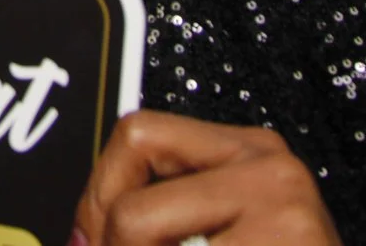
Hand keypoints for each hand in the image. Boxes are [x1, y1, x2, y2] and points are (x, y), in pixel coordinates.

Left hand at [73, 110, 339, 245]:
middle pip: (134, 160)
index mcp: (249, 153)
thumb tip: (78, 237)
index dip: (98, 191)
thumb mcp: (212, 238)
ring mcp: (283, 202)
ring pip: (141, 223)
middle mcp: (270, 163)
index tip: (92, 239)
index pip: (138, 132)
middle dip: (110, 231)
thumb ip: (156, 221)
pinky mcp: (287, 240)